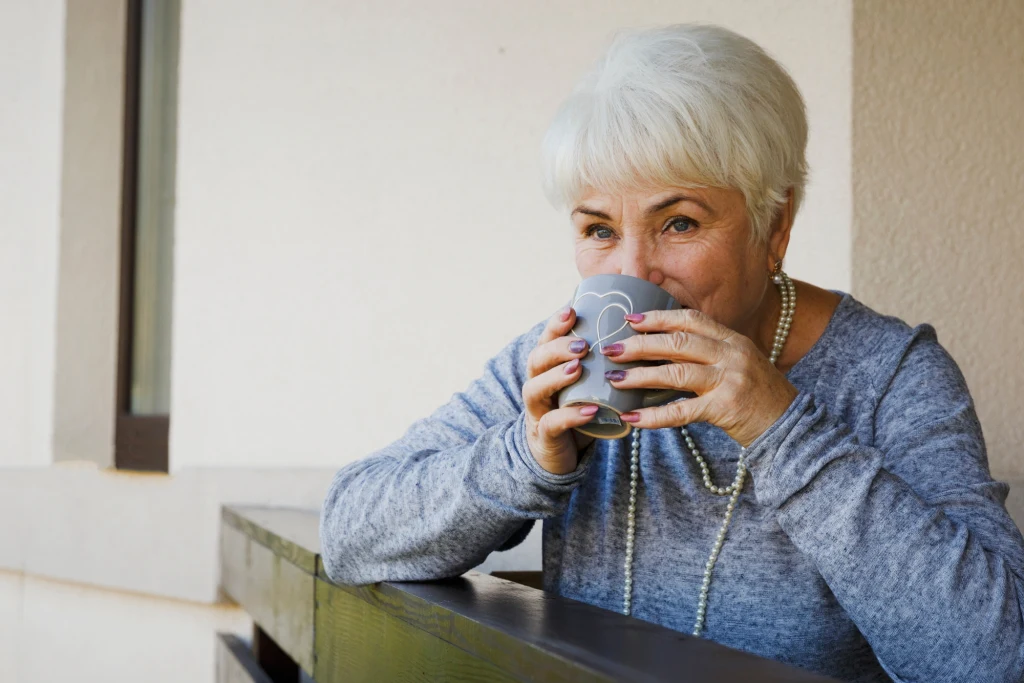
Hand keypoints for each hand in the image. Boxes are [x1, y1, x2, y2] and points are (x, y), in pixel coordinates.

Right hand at [522, 306, 598, 474]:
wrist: (558, 455)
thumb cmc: (577, 411)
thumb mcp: (587, 385)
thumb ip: (601, 363)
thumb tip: (638, 334)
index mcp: (547, 369)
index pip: (545, 341)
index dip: (555, 325)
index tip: (572, 310)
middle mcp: (537, 386)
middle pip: (536, 360)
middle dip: (557, 349)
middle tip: (583, 345)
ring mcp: (538, 412)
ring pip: (535, 389)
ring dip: (556, 376)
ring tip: (578, 368)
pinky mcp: (545, 437)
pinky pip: (552, 424)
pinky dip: (569, 416)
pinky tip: (590, 410)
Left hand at [603, 308, 798, 447]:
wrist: (790, 427)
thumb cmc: (758, 397)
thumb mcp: (739, 364)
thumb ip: (709, 354)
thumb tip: (665, 350)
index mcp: (733, 339)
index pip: (691, 320)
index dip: (658, 318)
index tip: (630, 319)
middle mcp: (732, 354)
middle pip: (677, 342)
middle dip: (640, 344)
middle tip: (611, 348)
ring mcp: (730, 380)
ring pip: (676, 372)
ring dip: (640, 375)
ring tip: (615, 379)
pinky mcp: (726, 408)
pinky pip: (681, 411)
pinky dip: (653, 416)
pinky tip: (632, 418)